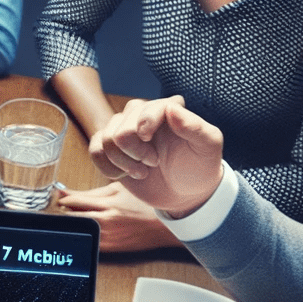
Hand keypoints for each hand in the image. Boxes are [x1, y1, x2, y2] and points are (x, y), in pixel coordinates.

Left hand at [56, 181, 178, 251]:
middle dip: (62, 214)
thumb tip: (63, 193)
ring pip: (78, 231)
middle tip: (60, 211)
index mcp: (108, 203)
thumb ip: (89, 192)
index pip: (74, 201)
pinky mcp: (109, 248)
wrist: (164, 225)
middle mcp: (106, 221)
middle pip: (71, 218)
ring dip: (71, 225)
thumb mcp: (118, 190)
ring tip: (74, 220)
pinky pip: (87, 243)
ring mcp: (107, 236)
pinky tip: (83, 232)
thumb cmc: (143, 204)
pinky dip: (81, 236)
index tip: (59, 199)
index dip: (62, 200)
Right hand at [88, 96, 224, 217]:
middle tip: (153, 163)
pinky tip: (123, 175)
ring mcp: (125, 131)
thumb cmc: (199, 168)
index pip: (145, 109)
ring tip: (141, 172)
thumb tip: (172, 108)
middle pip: (120, 126)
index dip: (145, 129)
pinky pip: (94, 150)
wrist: (184, 194)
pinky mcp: (111, 149)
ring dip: (122, 162)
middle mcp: (143, 116)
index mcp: (168, 109)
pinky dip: (106, 167)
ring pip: (105, 138)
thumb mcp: (207, 147)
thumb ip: (195, 126)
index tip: (155, 151)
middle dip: (134, 152)